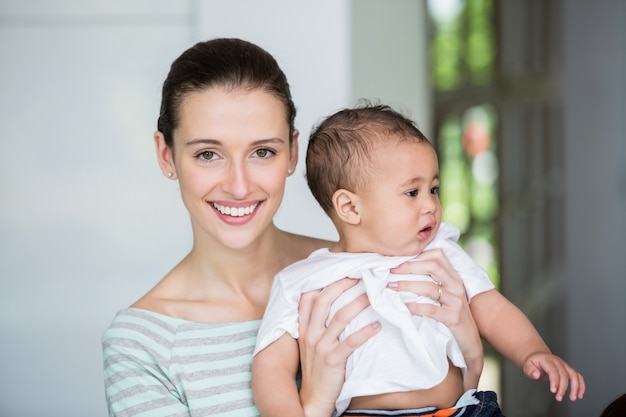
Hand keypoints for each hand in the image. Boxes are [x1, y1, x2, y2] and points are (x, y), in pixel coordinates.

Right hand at [297, 278, 380, 416]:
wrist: (312, 398)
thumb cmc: (315, 369)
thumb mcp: (308, 344)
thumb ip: (314, 325)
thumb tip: (330, 304)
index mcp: (303, 329)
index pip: (307, 299)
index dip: (322, 283)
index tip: (339, 272)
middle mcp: (310, 334)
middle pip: (324, 302)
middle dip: (341, 286)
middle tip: (359, 277)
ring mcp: (320, 347)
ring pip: (340, 318)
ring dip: (358, 304)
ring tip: (374, 296)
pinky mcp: (333, 360)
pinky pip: (351, 342)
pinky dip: (365, 332)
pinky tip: (377, 326)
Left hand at [388, 248, 482, 389]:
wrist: (470, 340)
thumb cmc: (452, 314)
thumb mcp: (446, 294)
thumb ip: (432, 280)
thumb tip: (404, 269)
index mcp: (453, 277)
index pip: (438, 255)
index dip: (418, 253)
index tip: (398, 258)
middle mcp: (456, 285)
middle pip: (433, 266)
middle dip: (409, 266)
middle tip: (391, 270)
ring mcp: (456, 301)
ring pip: (430, 287)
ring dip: (408, 285)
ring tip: (391, 287)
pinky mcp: (454, 318)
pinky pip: (433, 310)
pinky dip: (417, 307)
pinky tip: (405, 307)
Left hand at [522, 351, 585, 400]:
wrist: (537, 357)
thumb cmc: (533, 363)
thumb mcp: (527, 365)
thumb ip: (530, 370)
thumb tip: (536, 374)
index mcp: (547, 360)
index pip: (553, 370)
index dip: (555, 380)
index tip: (553, 390)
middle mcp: (558, 362)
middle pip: (564, 374)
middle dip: (563, 387)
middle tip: (559, 397)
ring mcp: (564, 365)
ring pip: (574, 375)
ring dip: (576, 387)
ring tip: (573, 398)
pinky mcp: (568, 370)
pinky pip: (578, 376)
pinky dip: (581, 385)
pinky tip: (580, 395)